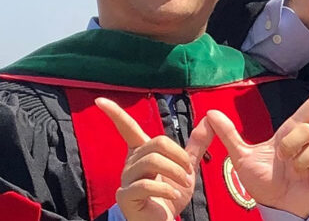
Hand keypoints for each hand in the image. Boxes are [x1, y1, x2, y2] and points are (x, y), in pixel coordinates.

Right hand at [96, 98, 213, 220]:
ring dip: (176, 172)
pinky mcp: (126, 196)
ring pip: (152, 161)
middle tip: (189, 171)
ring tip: (184, 184)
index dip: (115, 113)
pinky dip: (166, 188)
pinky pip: (145, 185)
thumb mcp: (186, 167)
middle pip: (156, 143)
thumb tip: (209, 119)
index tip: (100, 100)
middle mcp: (130, 162)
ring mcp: (126, 180)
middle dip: (179, 156)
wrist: (164, 220)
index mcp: (141, 153)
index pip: (127, 128)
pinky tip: (174, 195)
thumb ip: (196, 144)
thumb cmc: (171, 194)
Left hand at [203, 77, 308, 218]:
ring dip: (301, 165)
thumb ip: (229, 135)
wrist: (277, 207)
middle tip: (284, 162)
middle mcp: (308, 143)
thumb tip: (212, 114)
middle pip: (307, 130)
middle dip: (290, 147)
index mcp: (290, 134)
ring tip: (295, 175)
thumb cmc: (263, 182)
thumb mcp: (242, 157)